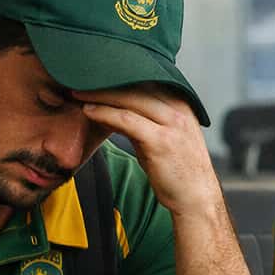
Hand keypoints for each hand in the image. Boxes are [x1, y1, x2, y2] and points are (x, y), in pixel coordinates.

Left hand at [79, 86, 223, 216]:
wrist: (196, 199)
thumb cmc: (178, 171)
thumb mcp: (162, 138)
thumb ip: (143, 121)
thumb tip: (115, 109)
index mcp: (181, 103)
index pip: (146, 80)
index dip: (118, 76)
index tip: (96, 75)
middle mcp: (179, 109)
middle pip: (136, 85)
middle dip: (106, 81)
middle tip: (79, 78)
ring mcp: (172, 124)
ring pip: (130, 99)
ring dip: (100, 94)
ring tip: (77, 93)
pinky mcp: (161, 140)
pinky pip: (126, 120)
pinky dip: (105, 113)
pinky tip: (88, 111)